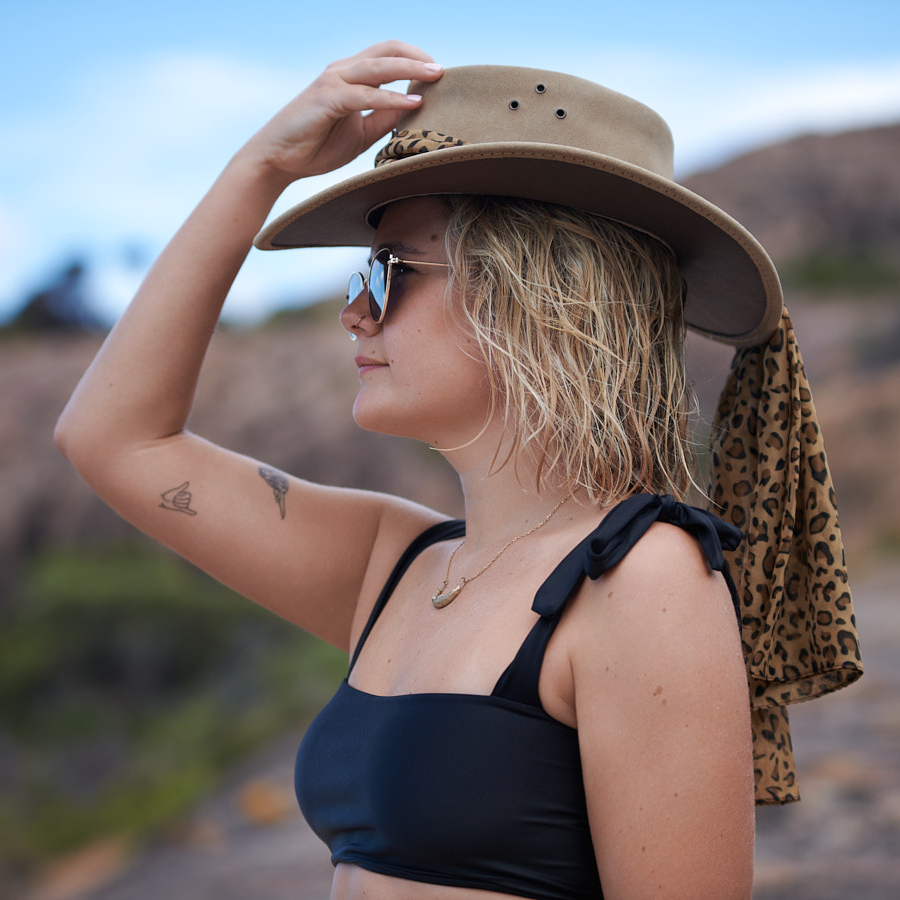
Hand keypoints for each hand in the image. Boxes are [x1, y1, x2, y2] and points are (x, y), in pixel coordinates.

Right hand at [240, 41, 442, 184]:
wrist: (279, 159)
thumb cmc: (317, 146)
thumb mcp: (361, 133)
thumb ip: (383, 118)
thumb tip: (411, 107)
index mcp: (351, 76)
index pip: (388, 55)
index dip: (414, 59)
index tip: (437, 75)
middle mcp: (343, 71)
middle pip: (387, 50)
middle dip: (418, 56)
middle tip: (443, 69)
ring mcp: (334, 81)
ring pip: (379, 66)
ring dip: (410, 68)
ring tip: (435, 76)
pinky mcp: (328, 98)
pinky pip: (366, 94)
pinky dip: (392, 96)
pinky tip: (412, 101)